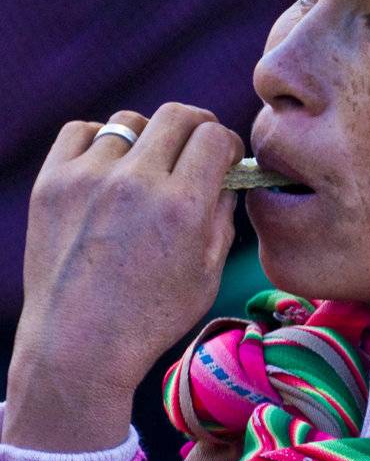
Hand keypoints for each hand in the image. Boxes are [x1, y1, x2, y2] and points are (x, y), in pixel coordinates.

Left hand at [5, 106, 241, 450]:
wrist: (79, 344)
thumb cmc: (150, 318)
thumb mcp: (207, 275)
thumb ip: (222, 219)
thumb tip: (223, 179)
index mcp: (183, 207)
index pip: (213, 136)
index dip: (226, 143)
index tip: (223, 158)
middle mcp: (136, 183)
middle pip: (176, 116)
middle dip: (195, 127)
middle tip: (196, 148)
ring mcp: (89, 178)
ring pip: (130, 122)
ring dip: (147, 139)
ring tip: (147, 168)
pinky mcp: (52, 182)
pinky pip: (82, 132)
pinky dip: (101, 143)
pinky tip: (108, 169)